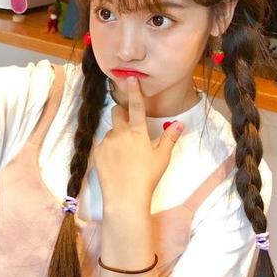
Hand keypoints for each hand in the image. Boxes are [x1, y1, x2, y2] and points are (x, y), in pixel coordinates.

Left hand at [92, 77, 183, 211]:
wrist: (125, 197)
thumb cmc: (147, 177)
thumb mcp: (162, 158)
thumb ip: (170, 138)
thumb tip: (181, 124)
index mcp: (137, 132)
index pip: (135, 106)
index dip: (133, 91)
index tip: (129, 78)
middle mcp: (120, 132)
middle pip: (116, 113)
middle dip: (121, 114)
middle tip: (129, 128)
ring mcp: (106, 142)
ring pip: (111, 132)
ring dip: (117, 137)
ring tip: (124, 157)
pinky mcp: (96, 153)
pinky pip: (102, 146)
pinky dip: (108, 150)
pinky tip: (115, 164)